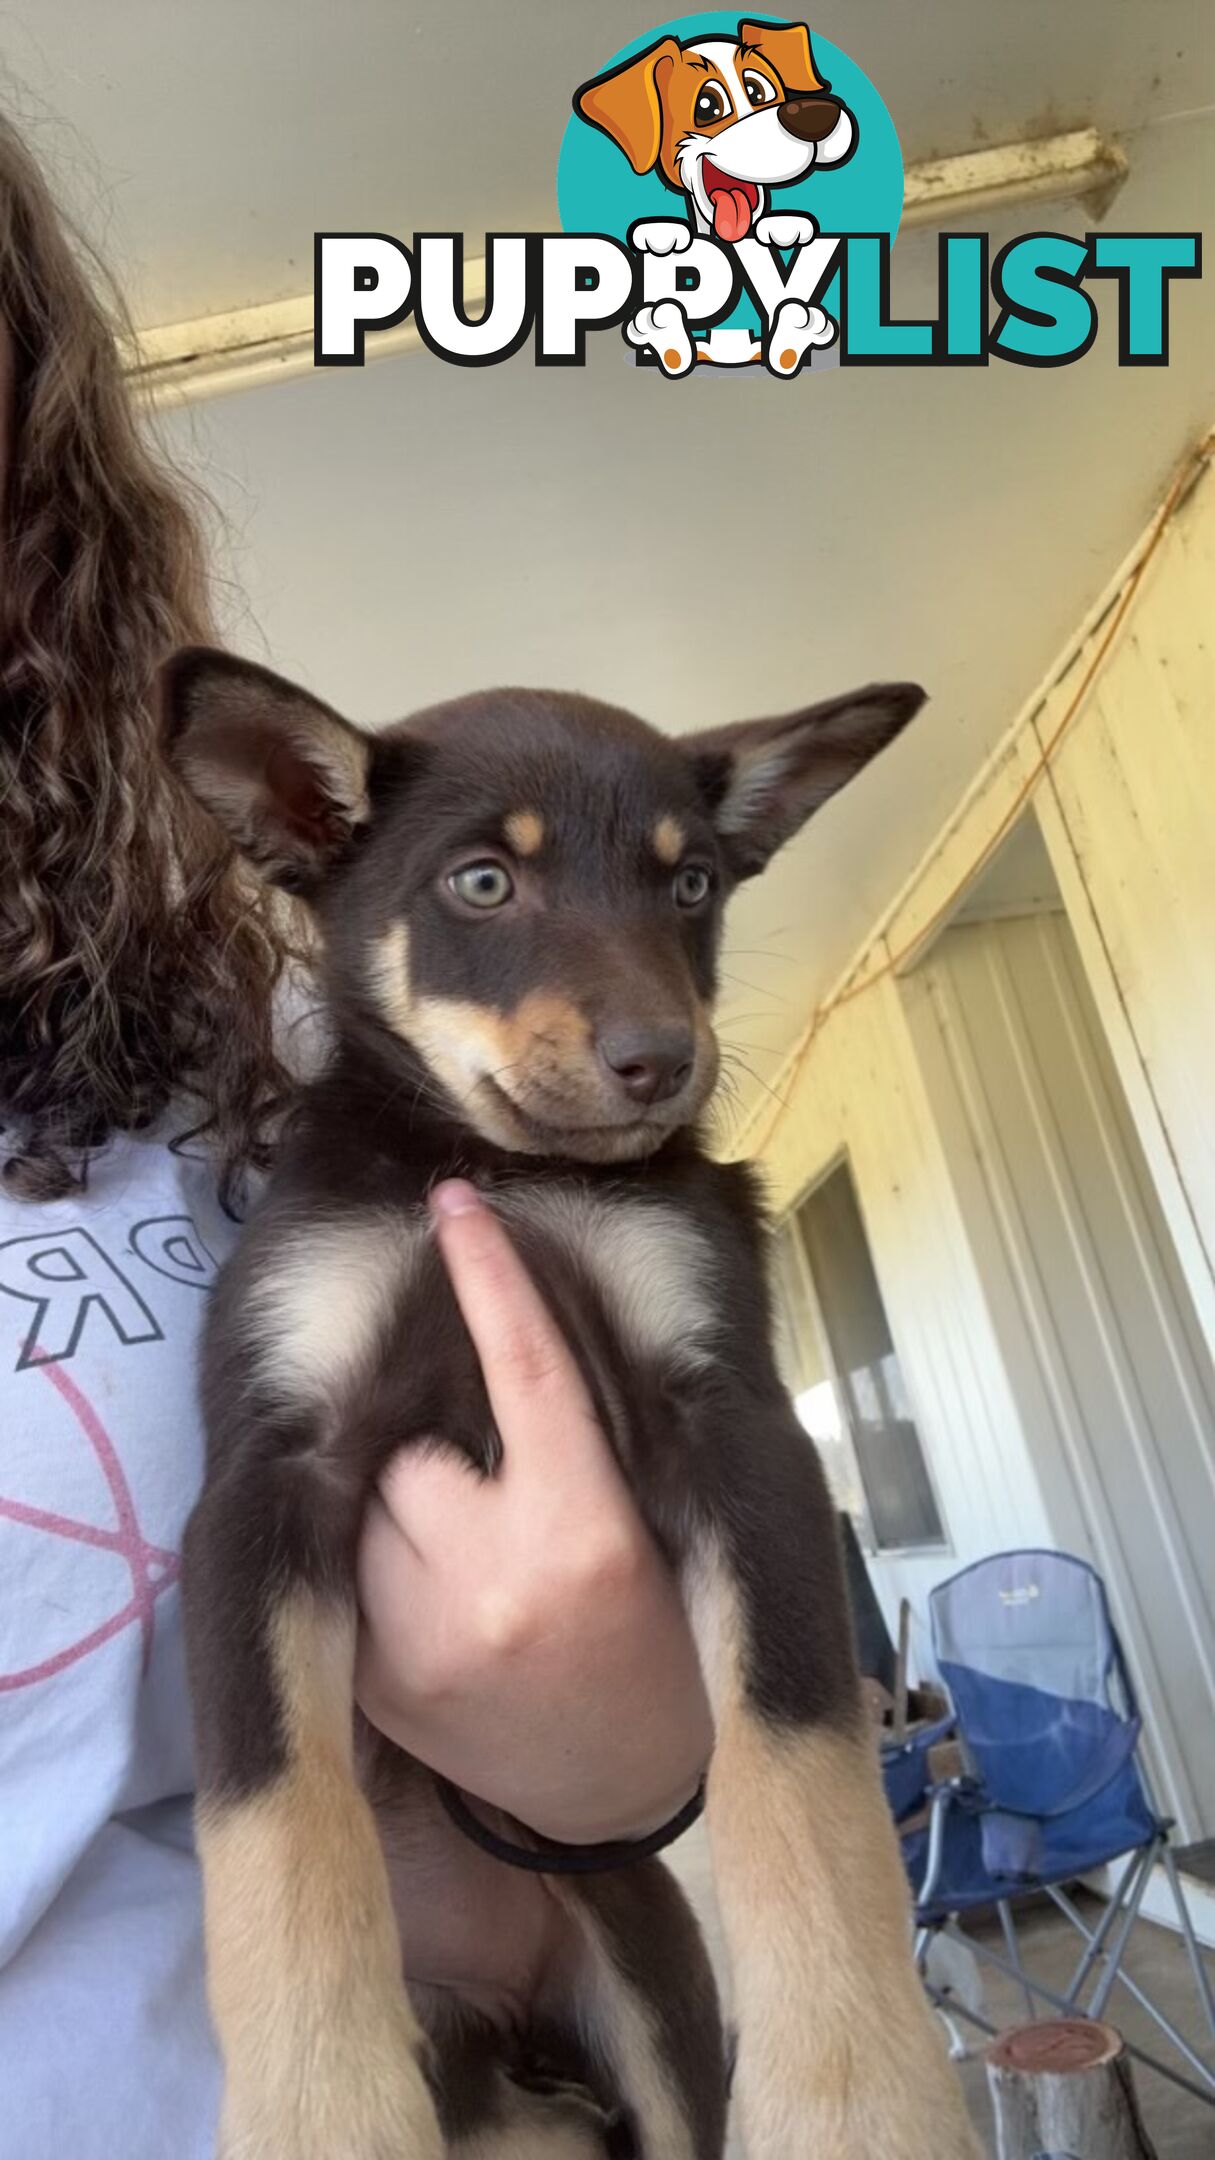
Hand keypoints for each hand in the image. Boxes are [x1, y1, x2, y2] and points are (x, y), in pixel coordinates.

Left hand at [355, 1179, 712, 1845]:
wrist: (617, 1788)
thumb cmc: (652, 1635)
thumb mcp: (642, 1527)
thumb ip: (588, 1441)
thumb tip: (519, 1326)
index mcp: (586, 1532)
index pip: (528, 1373)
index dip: (491, 1278)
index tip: (455, 1203)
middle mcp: (497, 1582)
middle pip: (418, 1447)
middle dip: (442, 1459)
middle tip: (490, 1504)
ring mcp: (424, 1641)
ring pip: (371, 1501)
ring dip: (403, 1512)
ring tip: (464, 1564)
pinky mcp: (378, 1685)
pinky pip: (351, 1572)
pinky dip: (384, 1571)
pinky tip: (438, 1612)